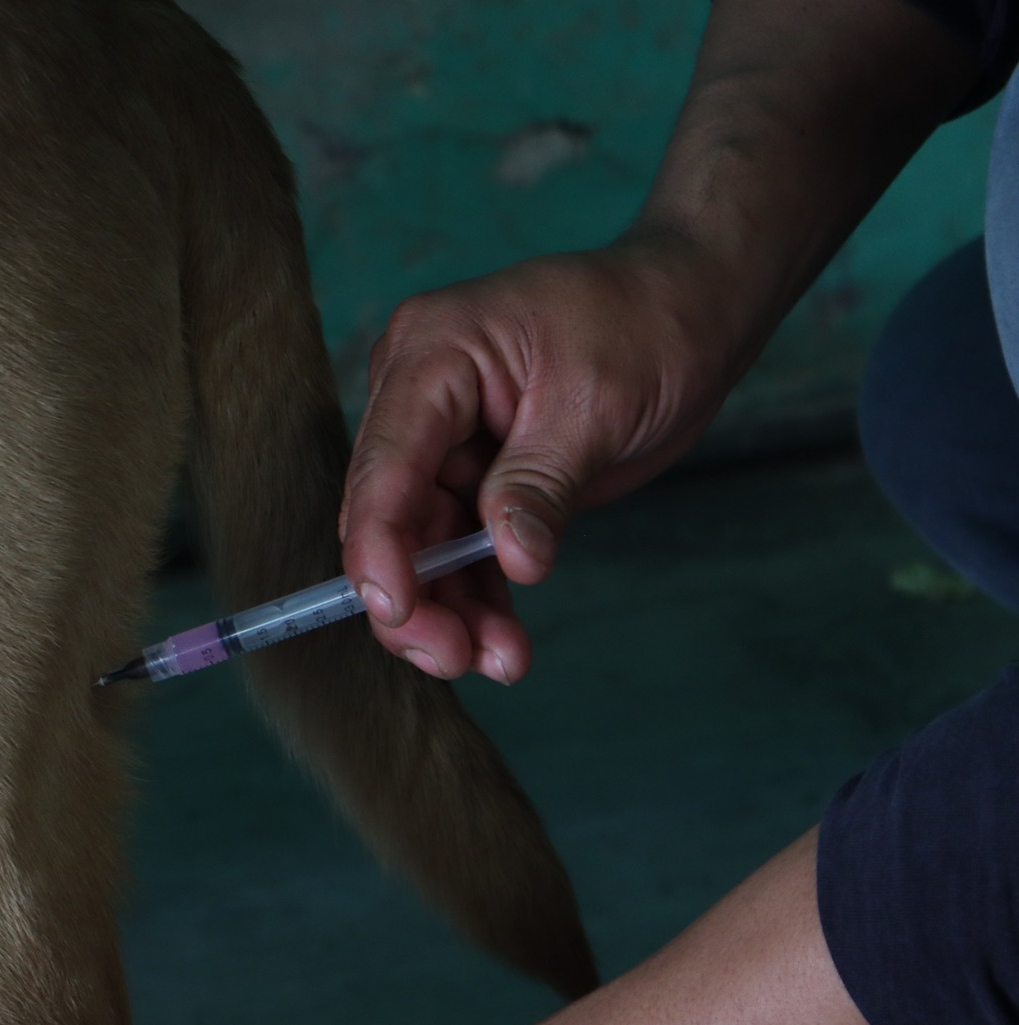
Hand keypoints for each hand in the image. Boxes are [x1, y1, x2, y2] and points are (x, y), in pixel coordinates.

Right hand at [338, 233, 739, 683]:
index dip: (379, 546)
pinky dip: (483, 599)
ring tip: (501, 660)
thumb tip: (510, 558)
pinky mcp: (480, 479)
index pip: (384, 464)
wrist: (697, 310)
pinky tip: (506, 644)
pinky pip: (466, 551)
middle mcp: (420, 399)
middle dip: (415, 595)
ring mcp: (447, 443)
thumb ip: (539, 483)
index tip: (396, 611)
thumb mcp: (597, 404)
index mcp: (431, 355)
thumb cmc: (648, 324)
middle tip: (452, 657)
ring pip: (425, 547)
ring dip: (453, 611)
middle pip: (390, 517)